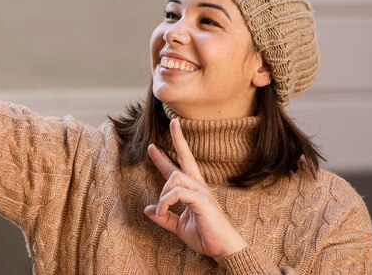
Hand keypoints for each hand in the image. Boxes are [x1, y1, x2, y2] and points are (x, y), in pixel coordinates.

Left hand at [144, 119, 247, 262]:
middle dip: (178, 138)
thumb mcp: (179, 227)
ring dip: (162, 193)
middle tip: (173, 122)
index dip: (164, 155)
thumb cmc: (206, 236)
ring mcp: (201, 192)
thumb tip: (147, 210)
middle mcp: (198, 186)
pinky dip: (165, 201)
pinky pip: (177, 193)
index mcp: (193, 189)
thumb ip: (164, 217)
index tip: (152, 145)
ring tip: (161, 209)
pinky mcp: (202, 201)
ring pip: (175, 177)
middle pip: (186, 157)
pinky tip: (162, 211)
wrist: (223, 250)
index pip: (179, 166)